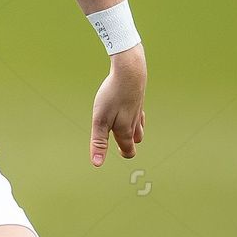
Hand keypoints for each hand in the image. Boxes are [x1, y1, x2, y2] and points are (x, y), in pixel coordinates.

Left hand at [90, 47, 145, 167]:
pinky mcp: (138, 97)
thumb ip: (99, 143)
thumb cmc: (112, 97)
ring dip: (132, 130)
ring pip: (139, 126)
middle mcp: (134, 122)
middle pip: (135, 140)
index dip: (123, 154)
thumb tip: (97, 164)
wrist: (129, 72)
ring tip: (121, 125)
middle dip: (128, 143)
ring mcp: (138, 109)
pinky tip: (127, 107)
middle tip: (116, 138)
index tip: (116, 152)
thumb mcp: (100, 121)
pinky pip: (138, 111)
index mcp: (126, 131)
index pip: (129, 151)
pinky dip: (134, 115)